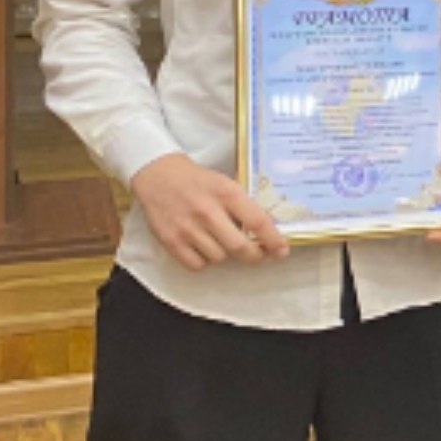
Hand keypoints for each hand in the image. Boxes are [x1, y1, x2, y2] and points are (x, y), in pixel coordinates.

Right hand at [130, 152, 288, 270]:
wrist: (158, 176)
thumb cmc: (198, 181)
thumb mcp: (226, 184)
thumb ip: (244, 206)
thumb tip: (268, 231)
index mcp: (227, 193)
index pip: (258, 222)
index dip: (273, 241)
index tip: (282, 250)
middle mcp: (208, 211)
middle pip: (240, 247)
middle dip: (254, 256)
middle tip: (258, 254)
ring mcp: (188, 228)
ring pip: (219, 258)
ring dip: (226, 255)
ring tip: (222, 242)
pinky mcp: (171, 241)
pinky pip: (196, 265)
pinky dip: (204, 261)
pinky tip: (203, 247)